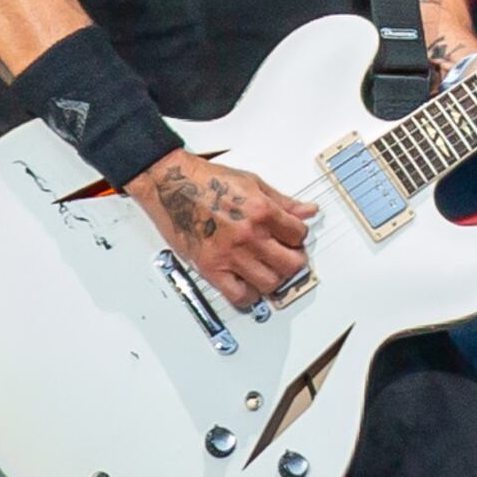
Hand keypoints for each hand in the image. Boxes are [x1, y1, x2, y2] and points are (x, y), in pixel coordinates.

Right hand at [129, 151, 312, 307]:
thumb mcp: (251, 182)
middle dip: (294, 261)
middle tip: (287, 257)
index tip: (293, 238)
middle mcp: (249, 234)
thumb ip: (282, 201)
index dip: (299, 237)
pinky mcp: (211, 267)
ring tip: (267, 269)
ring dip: (274, 279)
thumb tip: (306, 211)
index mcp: (261, 211)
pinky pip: (238, 296)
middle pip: (291, 264)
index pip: (299, 234)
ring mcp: (230, 254)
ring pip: (270, 283)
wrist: (170, 183)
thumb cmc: (205, 180)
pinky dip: (248, 296)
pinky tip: (248, 284)